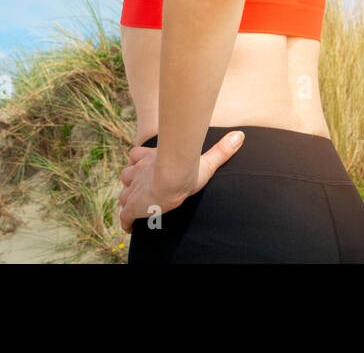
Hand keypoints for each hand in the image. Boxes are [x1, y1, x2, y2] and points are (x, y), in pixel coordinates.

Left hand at [118, 130, 244, 234]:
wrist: (171, 179)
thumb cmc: (187, 169)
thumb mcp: (207, 161)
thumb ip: (222, 150)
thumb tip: (240, 135)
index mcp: (151, 159)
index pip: (136, 155)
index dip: (138, 160)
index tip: (142, 165)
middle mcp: (139, 173)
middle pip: (126, 175)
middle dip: (131, 181)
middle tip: (141, 189)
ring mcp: (133, 191)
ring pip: (123, 194)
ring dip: (128, 199)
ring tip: (137, 207)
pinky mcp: (131, 208)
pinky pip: (124, 218)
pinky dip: (126, 223)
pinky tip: (131, 227)